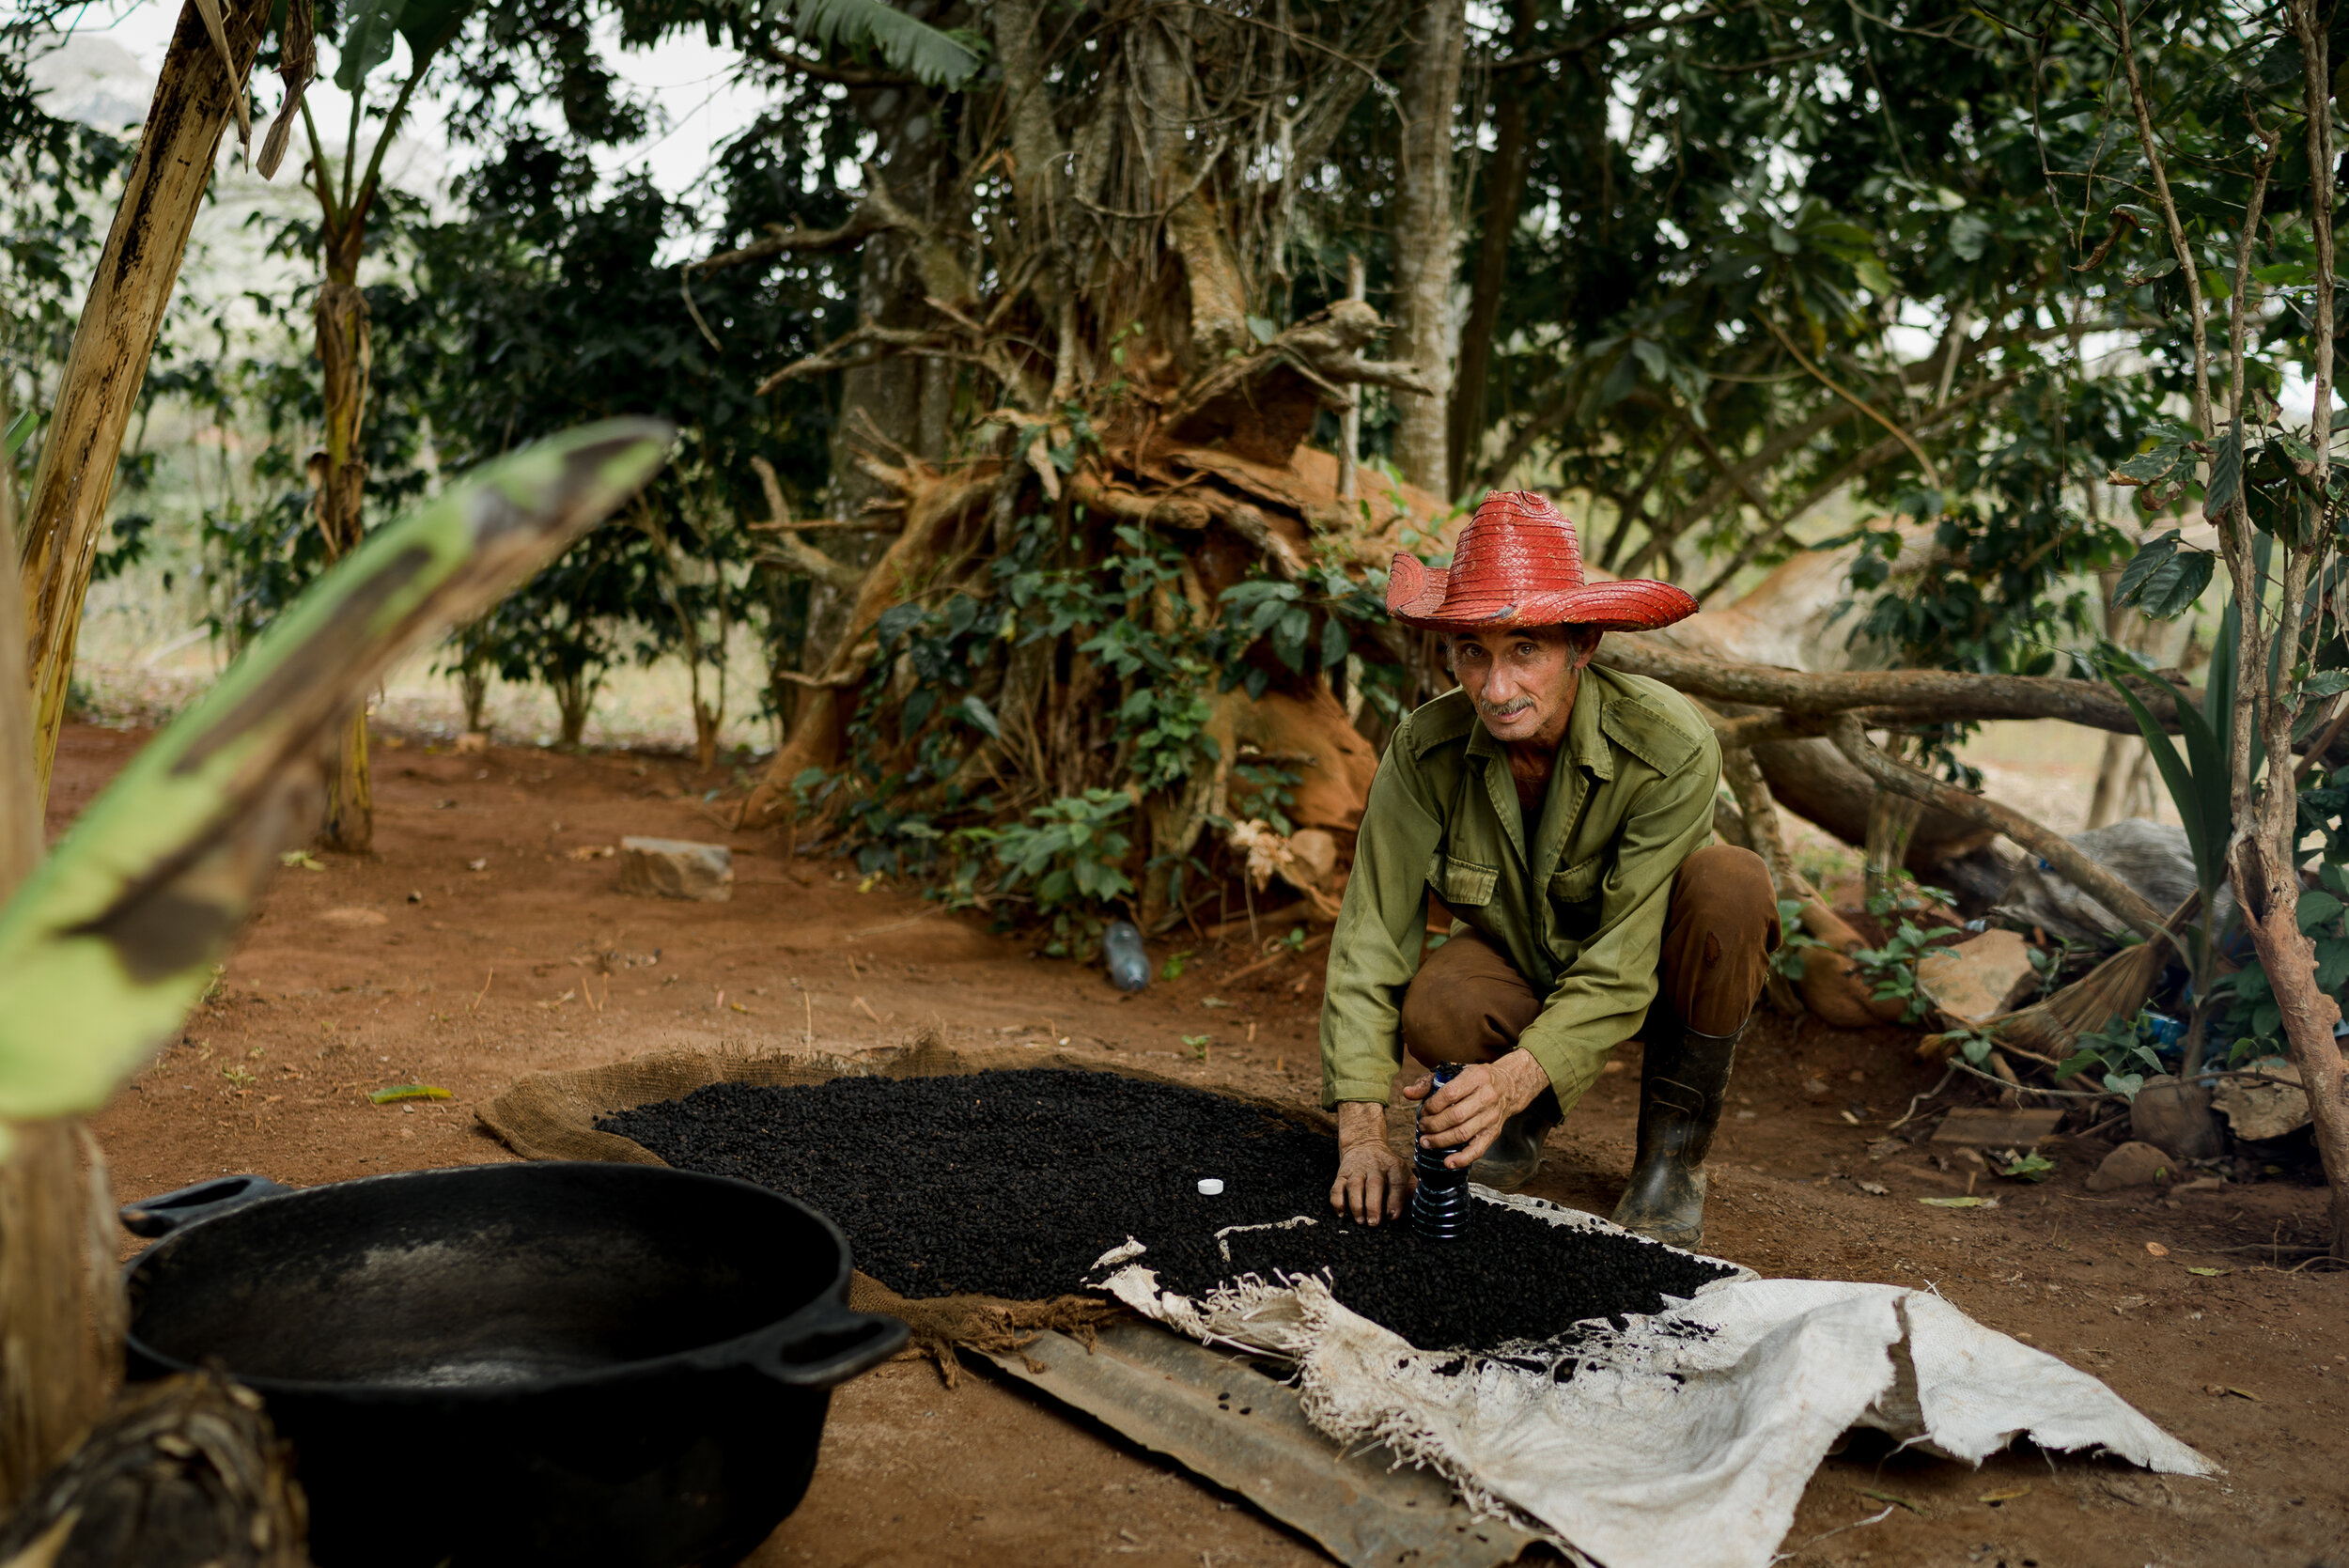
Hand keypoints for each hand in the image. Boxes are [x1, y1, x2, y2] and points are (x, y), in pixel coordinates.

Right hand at [1330, 1101, 1411, 1223]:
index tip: (1393, 1217)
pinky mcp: (1342, 1174)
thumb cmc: (1388, 1167)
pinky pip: (1337, 1187)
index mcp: (1394, 1166)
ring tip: (1360, 1221)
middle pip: (1374, 1184)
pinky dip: (1337, 1201)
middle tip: (1374, 1223)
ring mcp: (1357, 1170)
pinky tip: (1341, 1214)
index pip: (1396, 1182)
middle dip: (1373, 1205)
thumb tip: (1423, 1207)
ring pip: (1354, 1185)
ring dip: (1356, 1204)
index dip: (1395, 1200)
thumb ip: (1412, 1188)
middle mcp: (1375, 1166)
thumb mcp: (1403, 1172)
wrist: (1364, 1144)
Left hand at [1400, 1052, 1548, 1170]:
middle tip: (1421, 1127)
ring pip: (1463, 1133)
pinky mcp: (1494, 1132)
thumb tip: (1407, 1093)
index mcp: (1476, 1077)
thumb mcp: (1455, 1071)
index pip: (1450, 1094)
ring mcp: (1491, 1116)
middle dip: (1433, 1125)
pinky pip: (1478, 1149)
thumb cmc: (1476, 1079)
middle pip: (1455, 1116)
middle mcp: (1487, 1097)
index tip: (1423, 1111)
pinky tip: (1448, 1163)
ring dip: (1441, 1141)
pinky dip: (1462, 1158)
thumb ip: (1429, 1082)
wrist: (1509, 1086)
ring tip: (1426, 1142)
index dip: (1432, 1105)